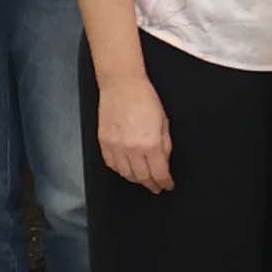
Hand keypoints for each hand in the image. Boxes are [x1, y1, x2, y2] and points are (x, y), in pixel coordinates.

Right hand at [94, 77, 175, 192]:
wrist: (122, 85)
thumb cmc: (144, 98)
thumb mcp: (164, 122)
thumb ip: (165, 145)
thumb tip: (165, 162)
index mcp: (150, 143)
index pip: (159, 173)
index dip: (165, 182)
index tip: (167, 185)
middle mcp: (132, 148)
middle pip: (142, 177)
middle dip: (151, 184)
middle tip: (156, 186)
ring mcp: (115, 147)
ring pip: (125, 174)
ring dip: (136, 179)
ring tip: (143, 179)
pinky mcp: (103, 142)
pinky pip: (111, 164)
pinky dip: (120, 170)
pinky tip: (126, 169)